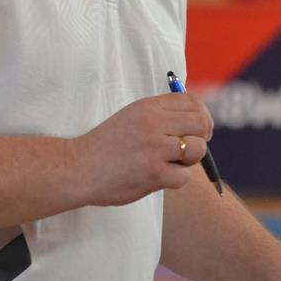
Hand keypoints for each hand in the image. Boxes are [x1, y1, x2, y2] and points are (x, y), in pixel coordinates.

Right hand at [73, 94, 212, 206]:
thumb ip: (160, 115)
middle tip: (192, 148)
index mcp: (148, 106)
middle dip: (202, 137)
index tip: (200, 128)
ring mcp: (155, 148)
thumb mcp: (131, 117)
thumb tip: (196, 120)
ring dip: (189, 160)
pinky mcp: (154, 173)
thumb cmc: (106, 146)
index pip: (191, 102)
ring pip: (196, 150)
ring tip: (172, 163)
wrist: (78, 168)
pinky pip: (184, 176)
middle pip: (200, 123)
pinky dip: (176, 179)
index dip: (202, 115)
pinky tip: (160, 177)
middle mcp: (154, 123)